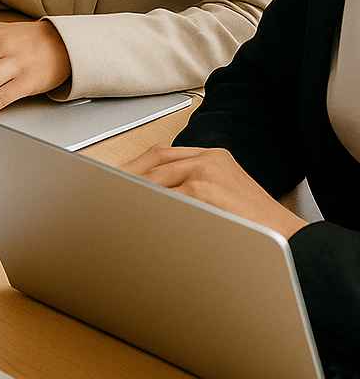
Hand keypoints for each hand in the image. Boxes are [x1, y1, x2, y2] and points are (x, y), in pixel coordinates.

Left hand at [123, 144, 307, 239]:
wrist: (294, 244)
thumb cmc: (257, 228)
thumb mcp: (223, 197)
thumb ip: (192, 190)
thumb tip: (151, 199)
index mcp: (213, 157)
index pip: (163, 154)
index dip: (135, 164)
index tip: (114, 173)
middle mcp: (208, 158)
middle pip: (155, 159)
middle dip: (127, 173)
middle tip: (104, 186)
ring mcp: (206, 171)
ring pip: (156, 176)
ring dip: (133, 190)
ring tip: (113, 201)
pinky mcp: (204, 188)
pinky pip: (167, 195)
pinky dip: (148, 203)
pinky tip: (135, 211)